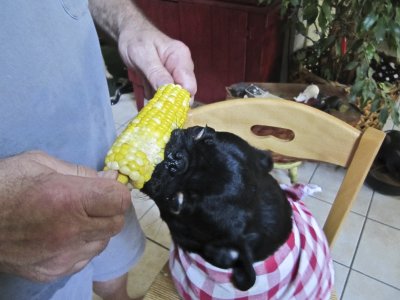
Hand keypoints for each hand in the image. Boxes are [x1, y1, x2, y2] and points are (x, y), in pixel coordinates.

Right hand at [0, 151, 130, 281]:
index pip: (119, 200)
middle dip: (110, 210)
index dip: (116, 191)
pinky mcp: (51, 272)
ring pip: (102, 243)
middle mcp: (70, 232)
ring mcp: (60, 256)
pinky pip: (83, 258)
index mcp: (69, 200)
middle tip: (93, 202)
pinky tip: (62, 235)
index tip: (107, 187)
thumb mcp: (40, 164)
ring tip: (74, 218)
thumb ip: (81, 172)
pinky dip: (81, 246)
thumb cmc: (3, 185)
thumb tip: (111, 177)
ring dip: (96, 229)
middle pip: (116, 223)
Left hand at [118, 22, 196, 100]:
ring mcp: (174, 75)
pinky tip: (144, 84)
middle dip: (167, 99)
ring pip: (171, 96)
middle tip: (151, 96)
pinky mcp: (166, 80)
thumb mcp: (143, 55)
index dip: (179, 98)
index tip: (164, 103)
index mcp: (181, 58)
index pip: (189, 86)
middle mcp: (181, 68)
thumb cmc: (136, 39)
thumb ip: (156, 73)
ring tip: (144, 83)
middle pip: (183, 94)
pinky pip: (162, 95)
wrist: (129, 33)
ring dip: (158, 97)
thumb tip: (168, 90)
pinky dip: (153, 94)